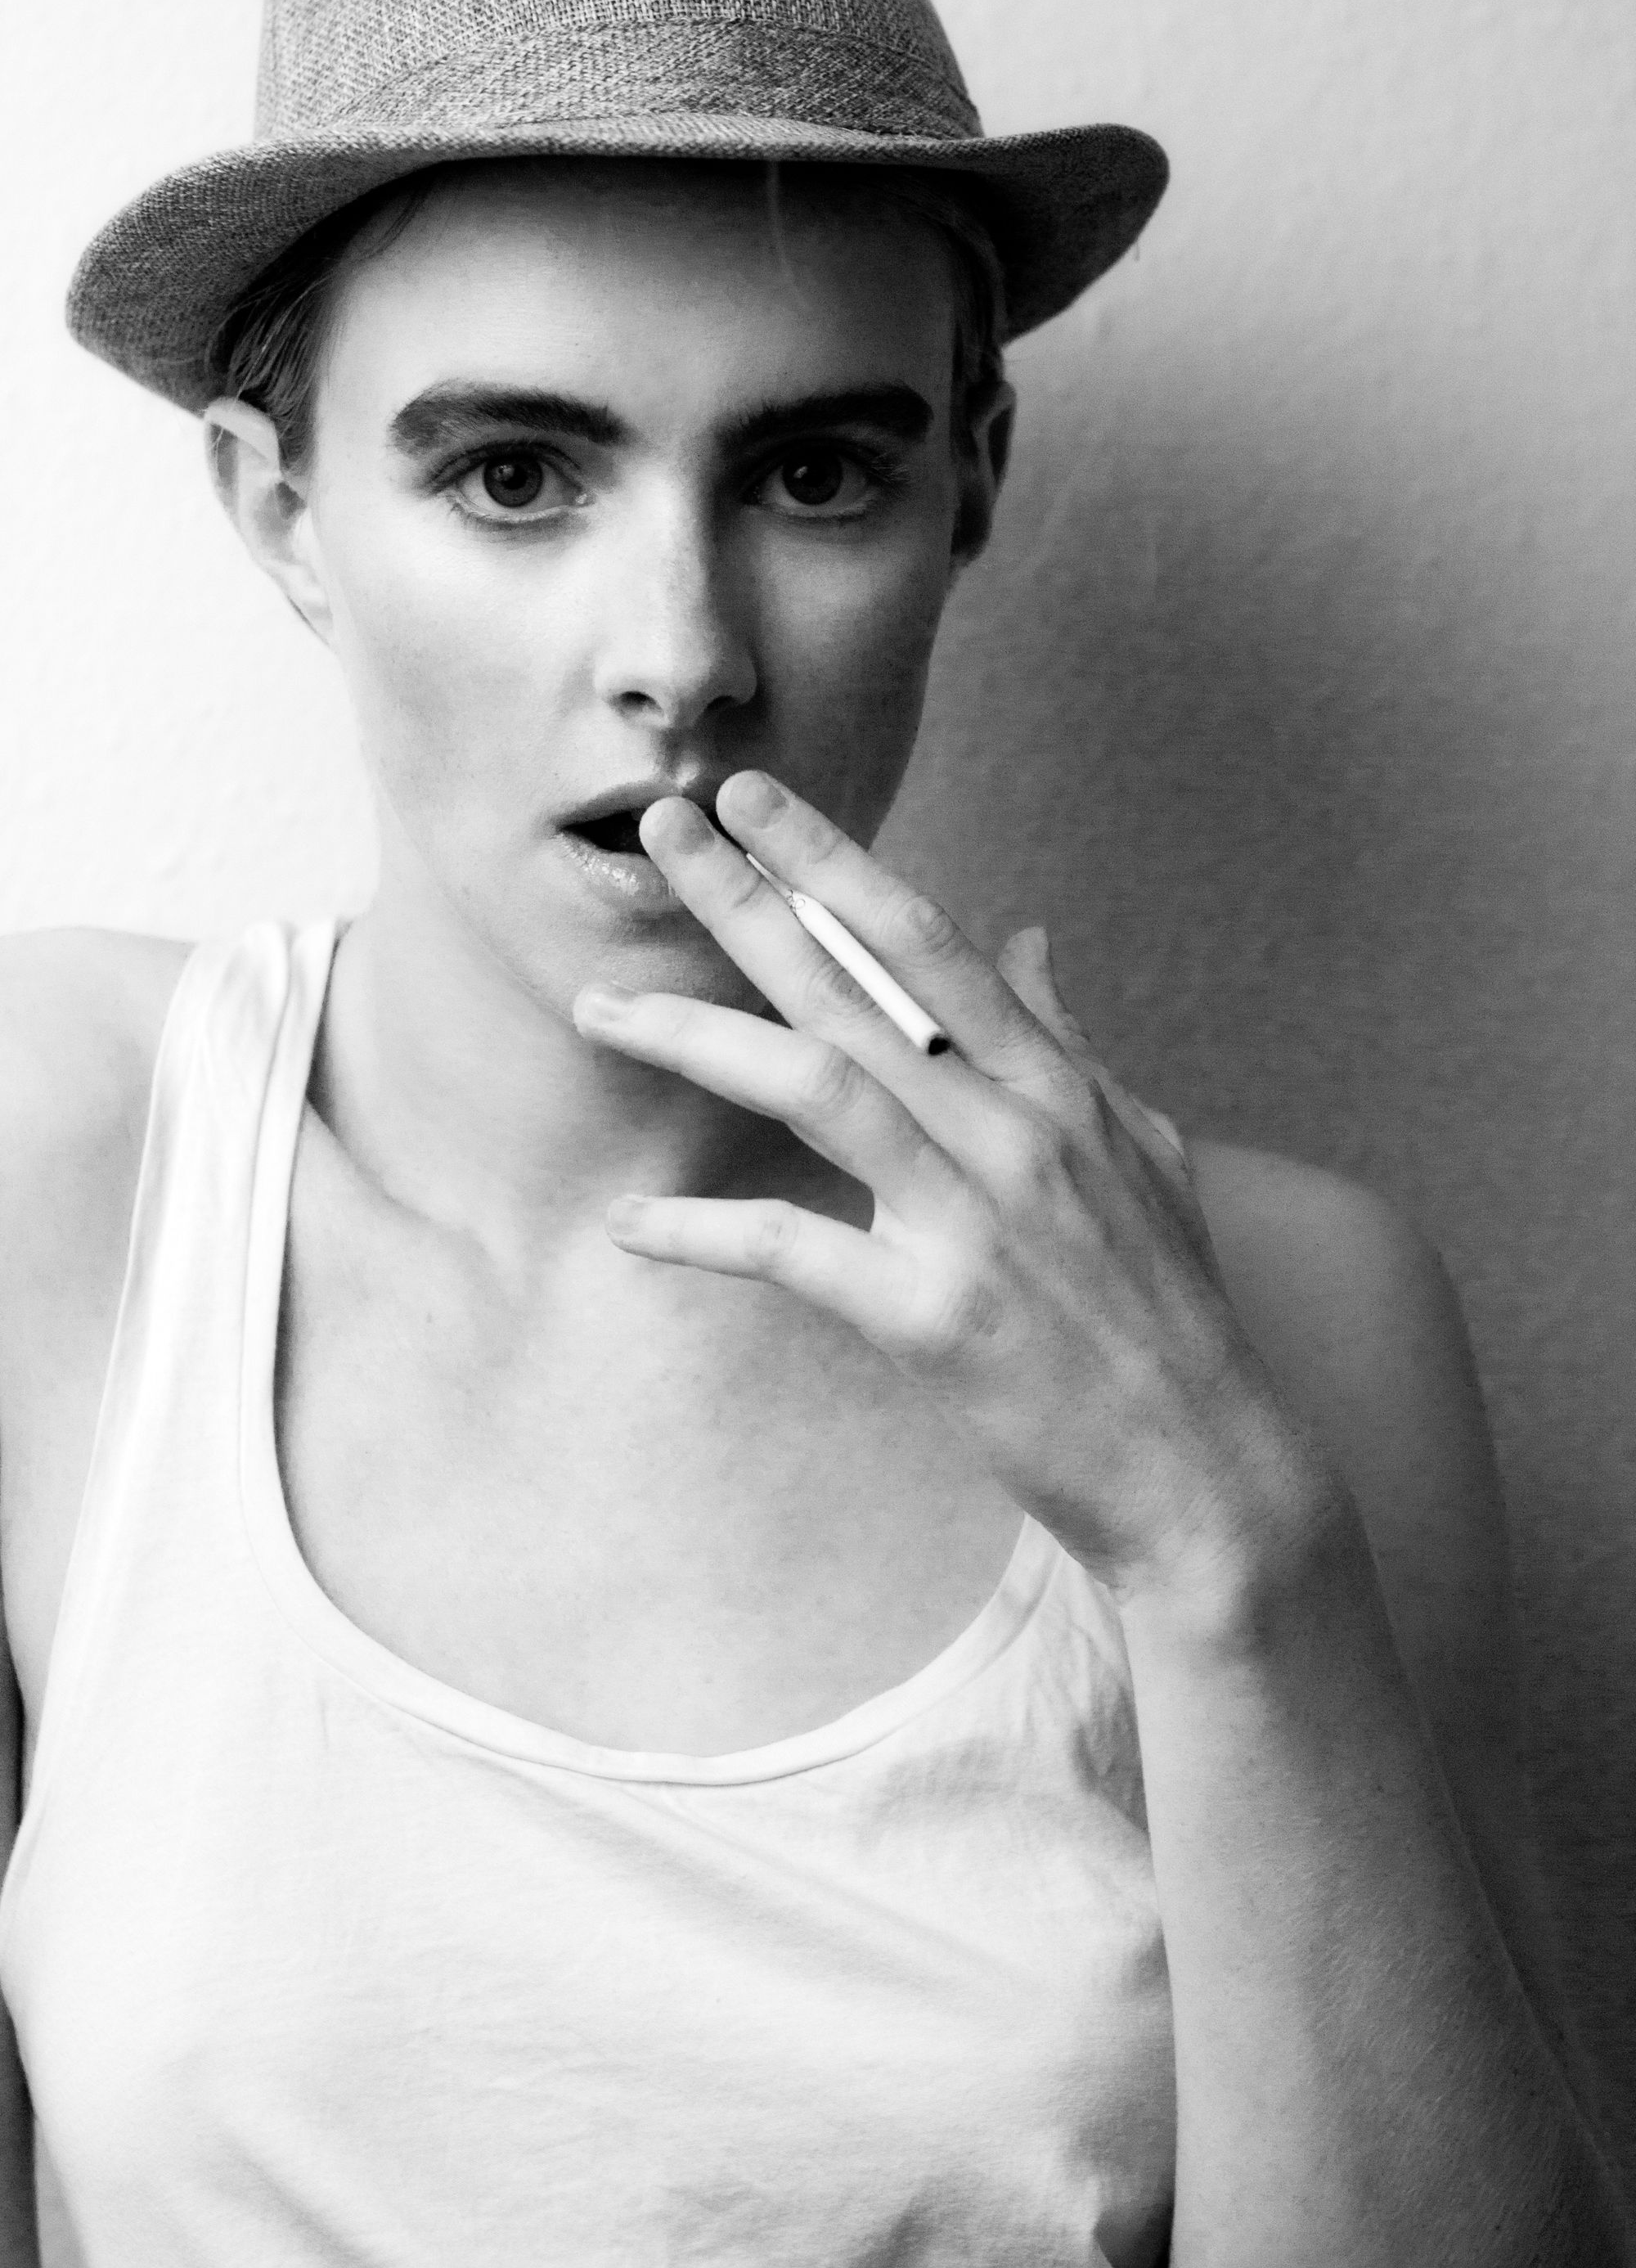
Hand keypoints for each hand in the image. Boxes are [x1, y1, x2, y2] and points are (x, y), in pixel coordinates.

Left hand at [571, 771, 1336, 1595]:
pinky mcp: (932, 1316)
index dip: (836, 863)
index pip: (927, 942)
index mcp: (1055, 1087)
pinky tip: (630, 1226)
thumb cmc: (1165, 1309)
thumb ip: (1067, 1042)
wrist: (1202, 1466)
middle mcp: (1012, 1132)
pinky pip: (791, 1250)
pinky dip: (701, 1234)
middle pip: (854, 988)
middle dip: (750, 901)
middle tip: (663, 832)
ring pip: (812, 1088)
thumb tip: (1029, 940)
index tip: (756, 801)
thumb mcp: (1139, 1150)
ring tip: (600, 1008)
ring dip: (695, 1038)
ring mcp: (973, 1220)